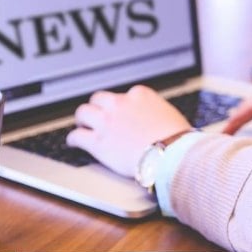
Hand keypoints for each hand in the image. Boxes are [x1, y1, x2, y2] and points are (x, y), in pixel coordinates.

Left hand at [66, 85, 191, 176]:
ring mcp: (107, 122)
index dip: (120, 106)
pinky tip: (74, 143)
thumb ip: (157, 113)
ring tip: (82, 125)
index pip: (124, 95)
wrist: (171, 155)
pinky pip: (77, 136)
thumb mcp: (170, 116)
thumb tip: (158, 120)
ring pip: (83, 113)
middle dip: (97, 107)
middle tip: (97, 115)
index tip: (120, 112)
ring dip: (82, 119)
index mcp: (140, 95)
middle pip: (99, 99)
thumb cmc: (177, 140)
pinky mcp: (98, 142)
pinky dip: (74, 139)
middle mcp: (120, 104)